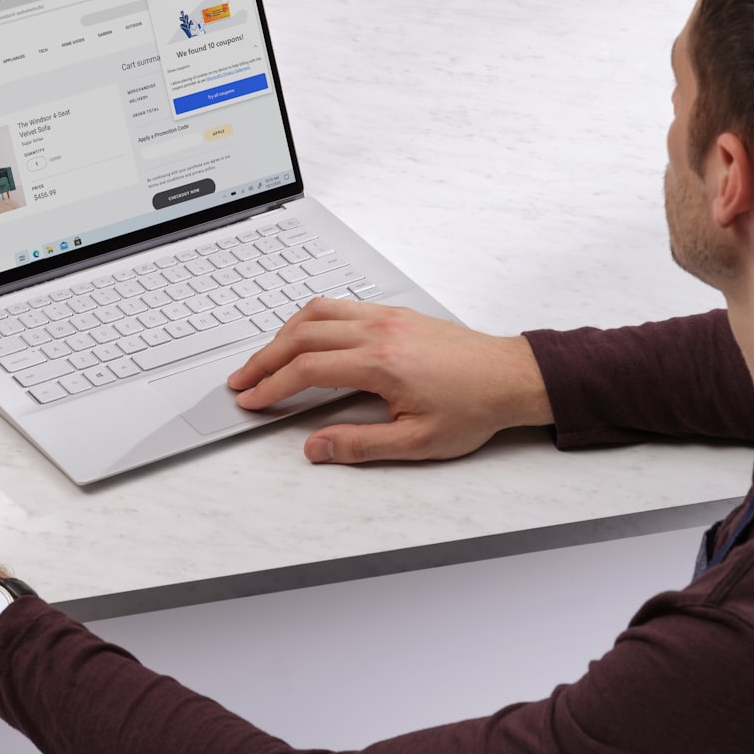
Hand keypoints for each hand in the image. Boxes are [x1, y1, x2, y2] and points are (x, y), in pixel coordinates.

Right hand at [228, 298, 553, 462]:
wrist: (510, 378)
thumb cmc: (472, 407)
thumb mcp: (417, 442)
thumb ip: (360, 445)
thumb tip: (317, 447)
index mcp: (382, 363)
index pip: (307, 369)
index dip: (272, 386)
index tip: (252, 400)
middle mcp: (379, 331)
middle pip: (301, 335)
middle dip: (264, 358)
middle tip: (242, 380)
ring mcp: (386, 317)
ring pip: (317, 312)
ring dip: (282, 334)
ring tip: (264, 358)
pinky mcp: (394, 314)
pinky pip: (339, 306)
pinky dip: (310, 318)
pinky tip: (303, 335)